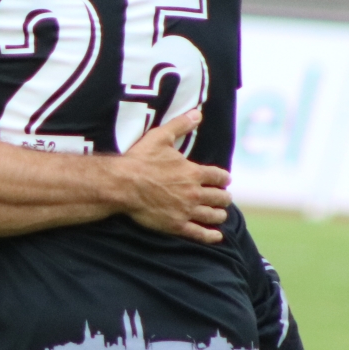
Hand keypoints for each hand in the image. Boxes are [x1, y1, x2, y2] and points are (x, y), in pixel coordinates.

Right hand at [116, 110, 231, 243]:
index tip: (225, 180)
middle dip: (224, 197)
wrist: (123, 184)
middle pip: (220, 197)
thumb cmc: (140, 160)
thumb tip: (197, 113)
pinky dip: (211, 235)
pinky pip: (199, 233)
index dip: (224, 178)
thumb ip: (180, 125)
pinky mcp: (176, 225)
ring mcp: (186, 210)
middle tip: (224, 198)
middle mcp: (194, 192)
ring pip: (212, 215)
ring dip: (219, 214)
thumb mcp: (160, 137)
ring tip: (220, 214)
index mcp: (193, 172)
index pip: (218, 176)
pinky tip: (217, 236)